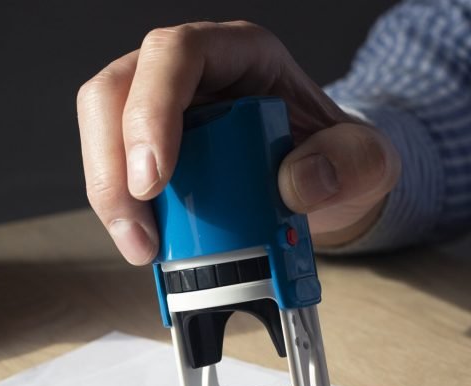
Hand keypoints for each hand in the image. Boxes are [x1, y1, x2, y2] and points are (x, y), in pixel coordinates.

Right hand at [76, 21, 400, 263]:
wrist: (329, 184)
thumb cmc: (338, 157)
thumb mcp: (369, 160)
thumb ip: (352, 164)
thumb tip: (298, 183)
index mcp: (240, 52)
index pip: (176, 54)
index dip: (152, 110)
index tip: (156, 179)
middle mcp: (190, 73)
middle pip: (116, 90)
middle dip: (113, 164)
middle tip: (140, 230)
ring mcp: (161, 109)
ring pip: (101, 128)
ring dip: (109, 192)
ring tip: (142, 247)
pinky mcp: (147, 150)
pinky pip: (113, 170)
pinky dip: (121, 211)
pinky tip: (147, 245)